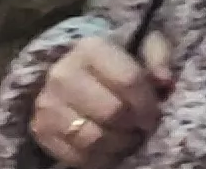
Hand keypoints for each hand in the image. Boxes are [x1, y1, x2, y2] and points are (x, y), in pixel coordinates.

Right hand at [32, 33, 171, 168]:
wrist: (73, 78)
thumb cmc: (116, 63)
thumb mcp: (142, 48)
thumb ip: (157, 58)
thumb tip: (164, 81)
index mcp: (90, 49)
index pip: (128, 80)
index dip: (148, 102)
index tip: (155, 114)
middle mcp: (63, 74)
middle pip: (111, 112)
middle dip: (134, 125)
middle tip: (142, 127)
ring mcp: (47, 104)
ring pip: (93, 138)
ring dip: (119, 144)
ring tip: (129, 138)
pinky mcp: (40, 130)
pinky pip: (76, 156)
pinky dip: (100, 158)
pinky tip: (111, 148)